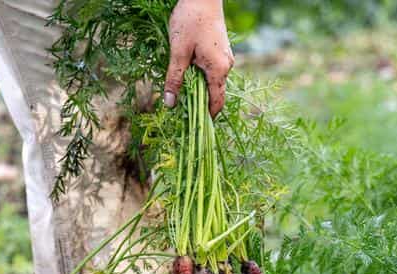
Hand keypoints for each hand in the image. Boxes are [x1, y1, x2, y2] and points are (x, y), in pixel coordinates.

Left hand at [163, 0, 234, 116]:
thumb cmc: (190, 20)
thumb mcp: (177, 52)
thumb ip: (174, 79)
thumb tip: (169, 104)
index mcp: (218, 69)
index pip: (216, 103)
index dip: (206, 118)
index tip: (195, 131)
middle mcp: (226, 66)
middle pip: (213, 93)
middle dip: (197, 104)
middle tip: (179, 114)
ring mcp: (225, 57)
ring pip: (210, 82)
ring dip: (196, 89)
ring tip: (179, 95)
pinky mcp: (220, 51)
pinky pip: (210, 71)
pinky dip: (198, 77)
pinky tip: (184, 75)